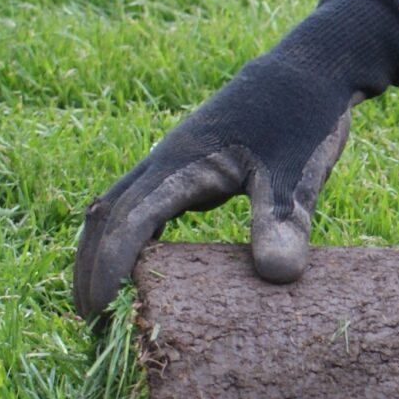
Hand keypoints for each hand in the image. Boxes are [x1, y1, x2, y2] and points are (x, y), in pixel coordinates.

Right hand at [72, 0, 398, 317]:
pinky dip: (130, 239)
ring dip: (101, 252)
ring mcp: (171, 164)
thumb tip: (275, 276)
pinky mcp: (186, 169)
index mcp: (182, 164)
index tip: (100, 313)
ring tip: (101, 306)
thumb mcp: (298, 175)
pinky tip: (140, 273)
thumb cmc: (303, 121)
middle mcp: (164, 163)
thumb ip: (285, 221)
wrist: (309, 73)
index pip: (130, 221)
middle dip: (90, 267)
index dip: (109, 266)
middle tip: (88, 325)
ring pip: (116, 209)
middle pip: (106, 217)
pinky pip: (141, 206)